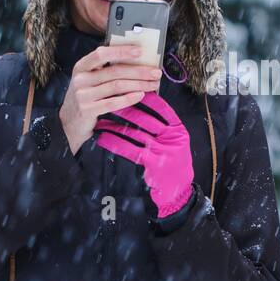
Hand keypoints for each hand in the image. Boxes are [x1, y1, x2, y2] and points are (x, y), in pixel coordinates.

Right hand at [58, 44, 161, 155]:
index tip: (140, 51)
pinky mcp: (87, 110)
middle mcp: (80, 79)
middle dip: (139, 71)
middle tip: (156, 72)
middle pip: (114, 71)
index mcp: (81, 66)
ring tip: (153, 84)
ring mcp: (83, 95)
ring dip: (139, 84)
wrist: (68, 122)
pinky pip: (112, 102)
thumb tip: (135, 61)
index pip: (102, 54)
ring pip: (116, 86)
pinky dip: (129, 98)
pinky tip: (141, 95)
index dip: (121, 51)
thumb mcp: (89, 80)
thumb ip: (105, 70)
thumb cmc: (85, 97)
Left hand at [93, 91, 194, 216]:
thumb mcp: (176, 142)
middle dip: (126, 109)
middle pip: (146, 119)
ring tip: (101, 119)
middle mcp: (172, 139)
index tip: (129, 88)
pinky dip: (115, 143)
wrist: (178, 192)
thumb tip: (145, 104)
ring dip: (116, 125)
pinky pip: (129, 150)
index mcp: (179, 130)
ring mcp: (162, 151)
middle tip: (108, 100)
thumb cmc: (175, 164)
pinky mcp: (151, 164)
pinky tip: (103, 138)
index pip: (162, 108)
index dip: (146, 98)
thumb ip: (165, 126)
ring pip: (135, 133)